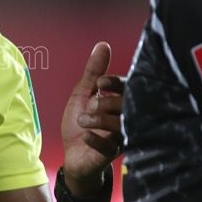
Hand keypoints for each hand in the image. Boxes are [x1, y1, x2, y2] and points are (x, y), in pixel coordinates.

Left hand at [59, 42, 123, 194]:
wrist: (74, 156)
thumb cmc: (81, 123)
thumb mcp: (82, 94)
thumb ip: (92, 72)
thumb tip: (102, 44)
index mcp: (120, 101)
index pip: (127, 87)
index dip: (114, 83)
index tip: (100, 82)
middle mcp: (125, 118)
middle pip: (127, 106)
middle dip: (108, 103)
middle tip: (91, 104)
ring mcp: (121, 137)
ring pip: (120, 125)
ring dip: (100, 120)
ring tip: (83, 120)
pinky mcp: (112, 154)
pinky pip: (110, 147)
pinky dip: (96, 140)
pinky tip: (85, 136)